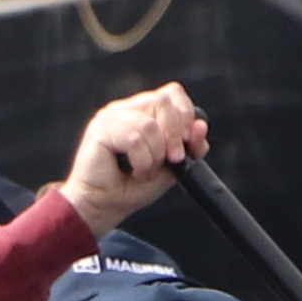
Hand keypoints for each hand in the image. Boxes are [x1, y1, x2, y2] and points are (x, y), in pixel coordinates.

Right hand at [62, 84, 208, 231]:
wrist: (104, 206)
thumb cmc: (133, 187)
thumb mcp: (172, 167)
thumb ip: (189, 147)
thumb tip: (200, 126)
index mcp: (144, 111)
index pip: (173, 94)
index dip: (186, 116)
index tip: (188, 144)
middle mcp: (128, 108)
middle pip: (164, 102)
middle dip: (174, 137)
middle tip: (170, 161)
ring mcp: (112, 116)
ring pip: (151, 125)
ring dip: (155, 156)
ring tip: (144, 171)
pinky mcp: (100, 128)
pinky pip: (135, 138)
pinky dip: (142, 161)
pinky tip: (135, 171)